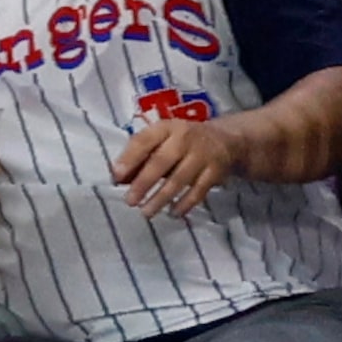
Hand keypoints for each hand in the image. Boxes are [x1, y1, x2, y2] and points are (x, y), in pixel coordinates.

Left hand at [112, 116, 238, 218]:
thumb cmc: (181, 142)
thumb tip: (118, 178)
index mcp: (167, 128)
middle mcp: (185, 138)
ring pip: (180, 179)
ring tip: (146, 212)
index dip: (130, 157)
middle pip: (162, 161)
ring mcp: (203, 154)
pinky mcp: (216, 171)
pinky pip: (199, 190)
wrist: (225, 138)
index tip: (116, 176)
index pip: (145, 140)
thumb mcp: (162, 141)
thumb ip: (139, 157)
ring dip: (161, 198)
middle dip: (144, 182)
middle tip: (130, 201)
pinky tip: (173, 213)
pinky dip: (185, 203)